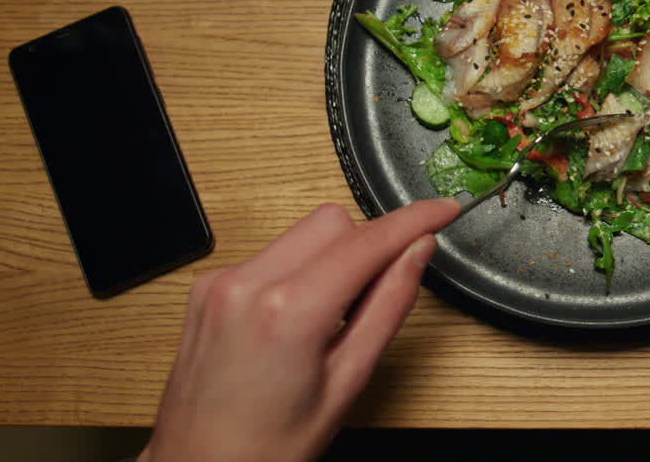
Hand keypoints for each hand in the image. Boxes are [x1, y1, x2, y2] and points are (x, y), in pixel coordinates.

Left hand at [139, 199, 459, 461]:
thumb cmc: (268, 447)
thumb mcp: (347, 382)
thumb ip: (388, 306)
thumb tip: (418, 252)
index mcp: (287, 311)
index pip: (367, 241)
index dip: (414, 220)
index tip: (444, 210)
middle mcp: (246, 284)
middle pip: (332, 222)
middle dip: (366, 246)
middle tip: (374, 296)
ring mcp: (220, 282)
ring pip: (301, 234)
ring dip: (330, 259)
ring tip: (329, 319)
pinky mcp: (206, 287)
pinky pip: (270, 254)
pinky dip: (296, 272)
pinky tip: (294, 320)